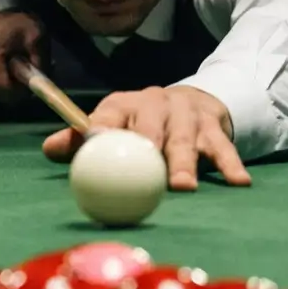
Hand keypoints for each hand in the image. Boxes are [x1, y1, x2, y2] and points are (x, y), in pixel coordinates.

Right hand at [0, 10, 45, 102]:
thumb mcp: (36, 38)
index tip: (35, 78)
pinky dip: (4, 83)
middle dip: (20, 88)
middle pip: (5, 97)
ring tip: (21, 66)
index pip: (10, 94)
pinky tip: (11, 68)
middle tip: (30, 70)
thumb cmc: (15, 23)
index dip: (26, 91)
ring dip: (12, 86)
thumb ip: (41, 63)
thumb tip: (45, 85)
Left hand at [42, 86, 251, 190]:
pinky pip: (223, 147)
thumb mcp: (112, 127)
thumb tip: (49, 151)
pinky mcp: (214, 124)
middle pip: (151, 126)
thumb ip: (80, 141)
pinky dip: (230, 164)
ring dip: (186, 163)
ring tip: (184, 187)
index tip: (93, 143)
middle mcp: (155, 104)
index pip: (108, 115)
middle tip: (145, 171)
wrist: (190, 101)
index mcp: (122, 105)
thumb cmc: (139, 126)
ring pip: (187, 139)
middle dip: (148, 147)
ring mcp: (187, 113)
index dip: (99, 128)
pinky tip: (238, 182)